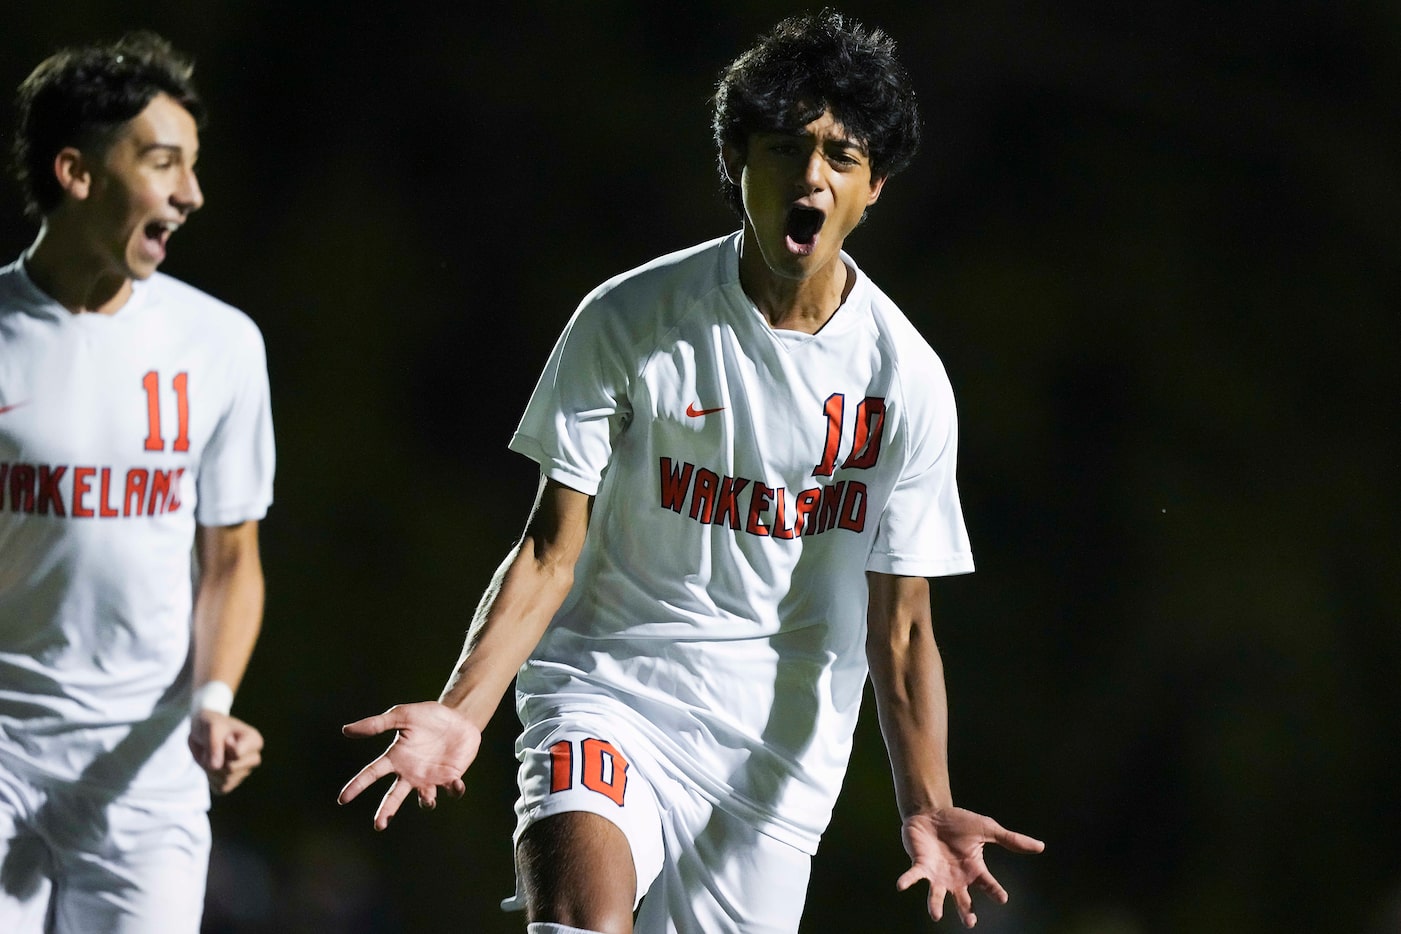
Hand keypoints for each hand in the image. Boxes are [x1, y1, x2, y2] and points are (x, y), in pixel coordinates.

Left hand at [188, 711, 263, 793]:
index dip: (223, 746)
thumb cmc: (212, 725)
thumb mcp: (212, 727)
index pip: (237, 754)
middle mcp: (253, 758)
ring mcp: (244, 772)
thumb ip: (214, 744)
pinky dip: (212, 779)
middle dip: (216, 760)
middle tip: (214, 747)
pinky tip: (213, 766)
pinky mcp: (233, 782)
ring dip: (211, 769)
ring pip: (225, 780)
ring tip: (212, 755)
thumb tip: (216, 766)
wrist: (204, 732)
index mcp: (255, 741)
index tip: (225, 737)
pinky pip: (221, 788)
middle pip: (231, 768)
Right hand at [337, 702, 480, 829]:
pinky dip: (455, 790)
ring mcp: (431, 778)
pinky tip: (456, 784)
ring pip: (425, 799)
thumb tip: (345, 730)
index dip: (357, 786)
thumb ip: (377, 724)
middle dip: (387, 812)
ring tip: (427, 799)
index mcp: (396, 758)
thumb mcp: (402, 715)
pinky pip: (453, 790)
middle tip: (379, 825)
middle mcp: (411, 773)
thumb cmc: (429, 716)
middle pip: (394, 797)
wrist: (459, 717)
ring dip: (426, 801)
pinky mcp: (451, 777)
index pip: (371, 773)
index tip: (342, 800)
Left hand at [897, 806, 1043, 927]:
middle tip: (970, 922)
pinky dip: (908, 880)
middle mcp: (956, 878)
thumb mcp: (987, 828)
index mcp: (974, 870)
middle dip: (965, 911)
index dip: (995, 891)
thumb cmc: (959, 822)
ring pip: (937, 895)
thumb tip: (1041, 846)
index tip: (1002, 898)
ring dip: (935, 904)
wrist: (932, 812)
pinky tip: (901, 886)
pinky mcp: (920, 865)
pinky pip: (913, 876)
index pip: (988, 885)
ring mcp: (937, 874)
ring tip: (935, 914)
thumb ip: (1011, 840)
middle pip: (962, 900)